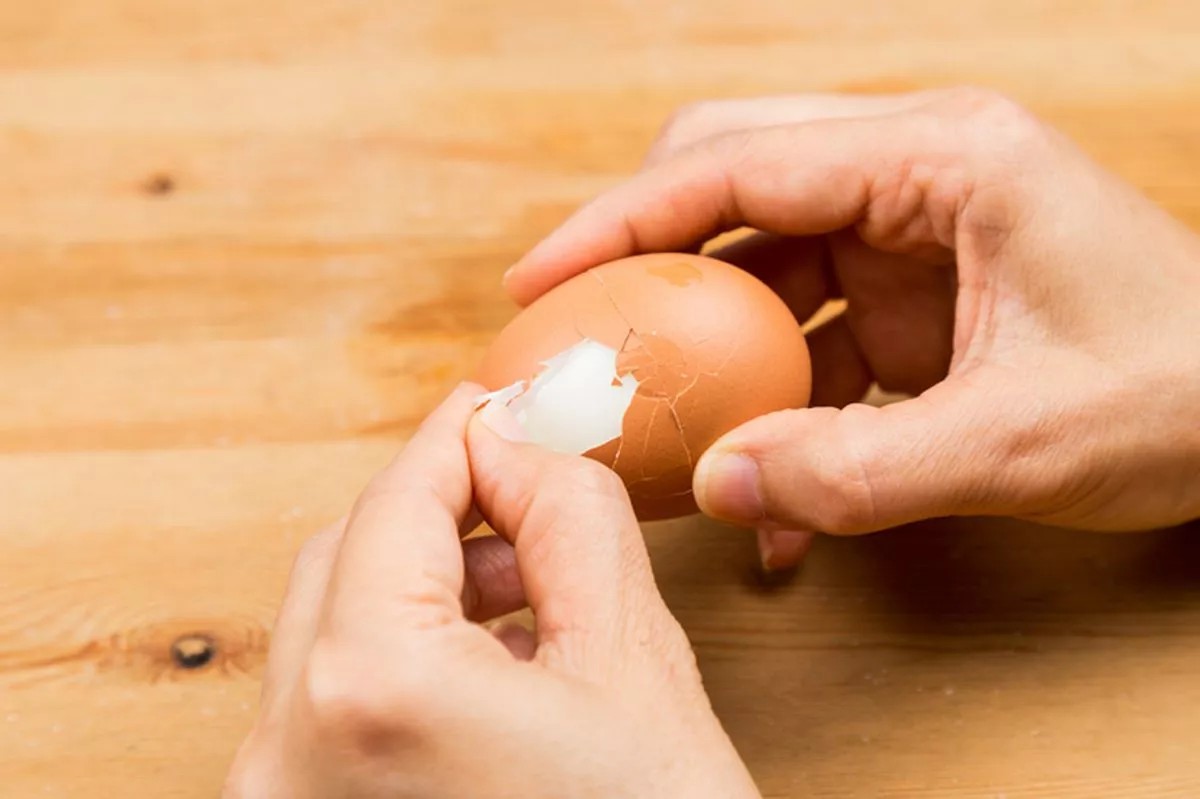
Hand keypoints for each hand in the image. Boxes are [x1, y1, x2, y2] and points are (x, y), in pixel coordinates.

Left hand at [224, 384, 758, 798]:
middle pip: (347, 554)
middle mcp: (289, 754)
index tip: (502, 404)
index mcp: (369, 691)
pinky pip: (335, 699)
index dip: (460, 435)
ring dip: (426, 581)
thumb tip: (523, 444)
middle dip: (441, 507)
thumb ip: (571, 517)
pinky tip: (491, 659)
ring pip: (335, 625)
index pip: (397, 500)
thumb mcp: (634, 662)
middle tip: (527, 490)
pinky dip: (405, 652)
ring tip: (530, 589)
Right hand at [504, 88, 1199, 568]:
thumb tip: (715, 485)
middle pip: (730, 180)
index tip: (540, 281)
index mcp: (943, 156)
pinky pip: (807, 332)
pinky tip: (761, 486)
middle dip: (644, 256)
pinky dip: (769, 402)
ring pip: (757, 260)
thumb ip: (860, 470)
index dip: (622, 222)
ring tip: (652, 423)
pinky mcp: (911, 294)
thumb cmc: (1184, 391)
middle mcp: (914, 173)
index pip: (739, 165)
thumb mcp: (1020, 439)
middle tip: (577, 332)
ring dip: (703, 344)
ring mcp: (909, 233)